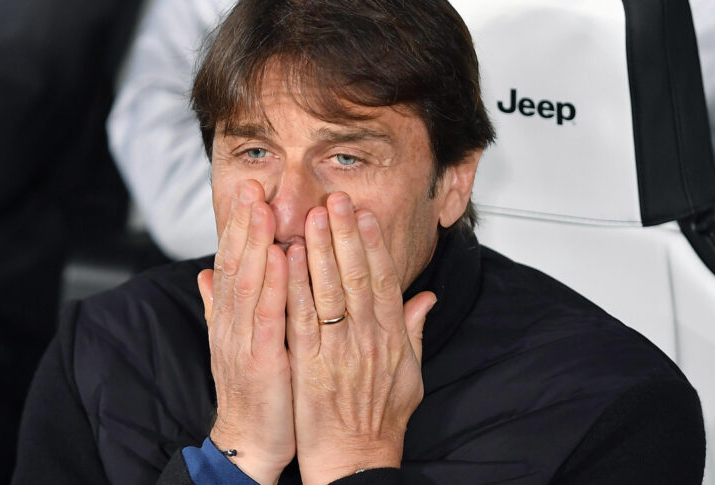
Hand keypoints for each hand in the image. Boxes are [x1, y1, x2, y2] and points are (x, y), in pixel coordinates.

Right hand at [197, 180, 294, 484]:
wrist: (249, 440)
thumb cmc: (251, 390)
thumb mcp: (235, 342)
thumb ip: (220, 306)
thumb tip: (206, 272)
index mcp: (229, 318)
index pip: (232, 263)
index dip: (238, 226)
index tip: (249, 191)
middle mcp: (231, 324)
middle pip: (235, 264)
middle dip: (242, 223)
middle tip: (251, 186)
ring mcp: (244, 341)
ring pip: (248, 283)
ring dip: (255, 244)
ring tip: (262, 208)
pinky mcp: (262, 361)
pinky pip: (268, 317)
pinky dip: (275, 285)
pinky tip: (284, 257)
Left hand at [285, 192, 436, 484]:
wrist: (357, 460)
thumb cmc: (381, 421)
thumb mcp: (411, 376)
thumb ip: (414, 332)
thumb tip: (426, 297)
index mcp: (392, 338)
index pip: (383, 280)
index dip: (373, 244)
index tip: (363, 214)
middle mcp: (367, 339)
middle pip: (356, 276)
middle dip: (345, 234)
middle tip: (336, 200)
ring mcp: (338, 351)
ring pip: (329, 290)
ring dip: (320, 250)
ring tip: (313, 216)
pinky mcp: (310, 365)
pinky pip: (302, 318)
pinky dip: (295, 286)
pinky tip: (288, 259)